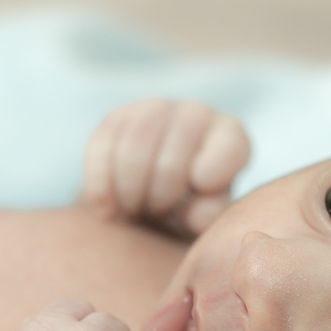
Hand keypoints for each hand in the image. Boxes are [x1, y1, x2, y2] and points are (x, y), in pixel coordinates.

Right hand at [82, 99, 249, 237]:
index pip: (230, 145)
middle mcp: (196, 115)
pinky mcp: (116, 119)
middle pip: (176, 147)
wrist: (151, 209)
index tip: (197, 191)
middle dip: (162, 192)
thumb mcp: (207, 220)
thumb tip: (197, 214)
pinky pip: (101, 147)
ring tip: (133, 211)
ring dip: (130, 188)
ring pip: (135, 142)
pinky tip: (106, 210)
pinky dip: (101, 185)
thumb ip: (209, 216)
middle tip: (157, 213)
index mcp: (230, 137)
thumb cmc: (191, 213)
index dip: (212, 171)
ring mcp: (155, 110)